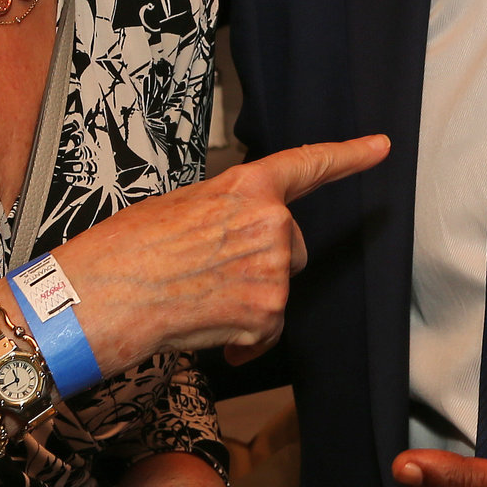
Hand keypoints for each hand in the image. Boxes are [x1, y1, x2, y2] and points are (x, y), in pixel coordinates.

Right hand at [57, 135, 389, 370]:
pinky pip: (267, 331)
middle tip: (209, 270)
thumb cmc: (129, 249)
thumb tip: (234, 234)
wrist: (105, 295)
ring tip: (198, 296)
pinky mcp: (268, 313)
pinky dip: (245, 338)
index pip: (307, 166)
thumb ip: (225, 211)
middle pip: (291, 247)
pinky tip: (208, 328)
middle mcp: (271, 222)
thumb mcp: (180, 206)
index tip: (380, 148)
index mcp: (247, 186)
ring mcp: (273, 269)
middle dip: (260, 262)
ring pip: (278, 289)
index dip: (347, 157)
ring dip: (249, 300)